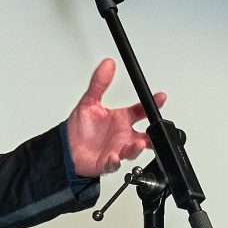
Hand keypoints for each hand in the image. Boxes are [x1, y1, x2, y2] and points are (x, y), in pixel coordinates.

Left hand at [65, 58, 161, 176]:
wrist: (66, 148)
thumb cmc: (80, 128)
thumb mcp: (89, 101)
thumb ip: (99, 83)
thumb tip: (107, 64)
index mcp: (121, 119)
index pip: (141, 111)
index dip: (152, 104)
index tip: (160, 97)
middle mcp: (122, 136)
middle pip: (144, 136)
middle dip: (152, 135)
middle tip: (156, 131)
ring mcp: (116, 150)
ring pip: (132, 151)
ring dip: (136, 148)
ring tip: (139, 144)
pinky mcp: (106, 163)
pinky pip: (113, 164)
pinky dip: (115, 162)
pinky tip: (114, 157)